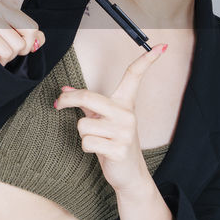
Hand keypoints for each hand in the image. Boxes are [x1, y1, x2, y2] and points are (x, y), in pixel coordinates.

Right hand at [0, 0, 51, 64]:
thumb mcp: (15, 38)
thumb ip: (32, 37)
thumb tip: (38, 40)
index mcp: (6, 1)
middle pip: (32, 31)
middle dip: (25, 47)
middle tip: (6, 45)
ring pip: (19, 46)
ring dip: (11, 56)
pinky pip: (7, 53)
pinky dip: (2, 62)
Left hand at [54, 43, 168, 193]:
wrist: (128, 173)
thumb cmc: (112, 142)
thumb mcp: (100, 119)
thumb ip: (85, 104)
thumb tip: (64, 90)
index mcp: (125, 103)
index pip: (134, 76)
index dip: (146, 60)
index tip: (161, 46)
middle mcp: (127, 114)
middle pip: (88, 98)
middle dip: (68, 101)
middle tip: (58, 104)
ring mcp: (125, 132)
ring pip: (82, 125)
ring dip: (83, 135)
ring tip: (98, 140)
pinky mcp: (119, 149)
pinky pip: (86, 143)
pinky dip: (87, 148)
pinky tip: (101, 152)